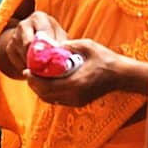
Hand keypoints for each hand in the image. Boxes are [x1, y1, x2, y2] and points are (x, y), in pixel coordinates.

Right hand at [0, 11, 68, 79]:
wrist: (34, 36)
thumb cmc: (52, 36)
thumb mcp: (60, 36)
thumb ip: (63, 44)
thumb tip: (64, 56)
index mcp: (39, 18)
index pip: (43, 33)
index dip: (49, 48)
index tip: (56, 60)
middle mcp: (24, 24)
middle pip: (29, 44)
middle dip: (39, 58)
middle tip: (49, 68)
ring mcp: (14, 36)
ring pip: (23, 55)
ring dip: (34, 66)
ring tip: (44, 70)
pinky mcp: (9, 48)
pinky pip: (18, 63)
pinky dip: (28, 69)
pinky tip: (35, 68)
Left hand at [24, 38, 142, 106]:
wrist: (121, 75)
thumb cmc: (105, 59)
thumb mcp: (87, 46)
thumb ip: (69, 45)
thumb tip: (53, 44)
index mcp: (75, 83)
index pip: (47, 86)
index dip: (34, 80)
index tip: (26, 70)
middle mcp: (74, 96)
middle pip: (46, 95)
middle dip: (34, 85)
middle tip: (27, 73)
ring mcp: (77, 101)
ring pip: (51, 99)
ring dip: (40, 90)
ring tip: (34, 77)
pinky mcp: (79, 102)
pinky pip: (58, 100)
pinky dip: (49, 92)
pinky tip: (46, 82)